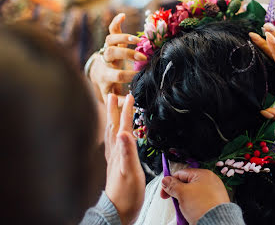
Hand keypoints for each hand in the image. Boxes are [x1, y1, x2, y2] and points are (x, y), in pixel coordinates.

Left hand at [89, 13, 145, 104]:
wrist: (97, 74)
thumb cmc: (108, 86)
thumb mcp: (112, 95)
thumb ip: (120, 102)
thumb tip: (131, 107)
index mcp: (106, 76)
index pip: (116, 75)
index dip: (127, 76)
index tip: (139, 77)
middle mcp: (105, 62)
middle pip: (112, 54)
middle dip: (127, 55)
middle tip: (143, 58)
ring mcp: (107, 50)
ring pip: (110, 41)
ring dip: (123, 39)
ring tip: (137, 41)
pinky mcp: (110, 42)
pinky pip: (111, 30)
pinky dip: (116, 22)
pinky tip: (123, 15)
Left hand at [105, 93, 145, 224]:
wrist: (118, 211)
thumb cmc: (126, 194)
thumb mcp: (130, 172)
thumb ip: (127, 152)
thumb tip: (124, 132)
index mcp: (120, 152)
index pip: (124, 126)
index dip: (127, 111)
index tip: (129, 96)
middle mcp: (115, 153)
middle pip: (114, 126)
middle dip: (114, 110)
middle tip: (113, 94)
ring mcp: (114, 159)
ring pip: (112, 134)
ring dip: (113, 119)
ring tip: (113, 110)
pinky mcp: (116, 165)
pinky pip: (114, 143)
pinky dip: (114, 134)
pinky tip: (116, 136)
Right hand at [160, 169, 229, 223]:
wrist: (216, 221)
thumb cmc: (203, 206)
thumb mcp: (182, 193)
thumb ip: (172, 185)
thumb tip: (166, 180)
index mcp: (203, 174)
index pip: (181, 173)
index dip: (170, 182)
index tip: (164, 191)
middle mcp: (210, 181)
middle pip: (187, 183)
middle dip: (178, 192)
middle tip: (174, 200)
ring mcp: (213, 192)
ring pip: (193, 193)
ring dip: (185, 200)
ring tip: (184, 208)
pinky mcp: (214, 202)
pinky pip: (199, 201)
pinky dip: (193, 205)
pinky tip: (191, 211)